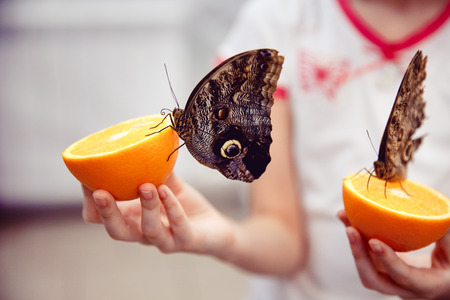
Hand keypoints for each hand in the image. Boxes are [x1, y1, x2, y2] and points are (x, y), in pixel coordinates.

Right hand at [82, 173, 234, 256]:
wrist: (214, 228)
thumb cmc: (184, 204)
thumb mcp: (166, 183)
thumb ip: (153, 167)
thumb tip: (142, 140)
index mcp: (131, 218)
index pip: (99, 218)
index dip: (90, 202)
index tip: (88, 178)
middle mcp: (142, 233)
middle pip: (116, 231)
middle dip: (106, 213)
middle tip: (100, 192)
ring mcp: (164, 240)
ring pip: (148, 230)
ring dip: (146, 207)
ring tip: (146, 186)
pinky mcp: (186, 241)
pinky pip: (178, 226)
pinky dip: (171, 207)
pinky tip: (167, 190)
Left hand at [338, 210, 449, 298]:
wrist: (445, 282)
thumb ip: (444, 234)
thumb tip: (439, 211)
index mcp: (428, 286)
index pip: (404, 277)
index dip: (388, 261)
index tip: (374, 242)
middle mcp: (405, 290)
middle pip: (374, 280)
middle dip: (360, 255)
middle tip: (351, 229)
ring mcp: (391, 283)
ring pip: (366, 270)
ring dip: (354, 245)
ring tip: (345, 217)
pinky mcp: (382, 273)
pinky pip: (365, 260)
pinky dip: (356, 240)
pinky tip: (349, 218)